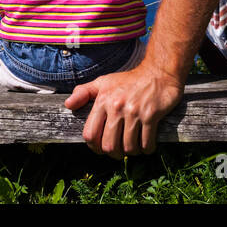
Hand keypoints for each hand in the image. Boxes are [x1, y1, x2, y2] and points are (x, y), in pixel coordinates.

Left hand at [64, 62, 184, 156]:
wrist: (158, 73)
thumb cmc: (129, 80)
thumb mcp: (104, 82)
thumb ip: (84, 92)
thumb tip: (68, 105)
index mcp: (103, 100)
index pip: (90, 134)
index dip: (94, 147)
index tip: (101, 148)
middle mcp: (116, 107)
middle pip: (109, 145)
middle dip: (113, 154)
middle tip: (119, 152)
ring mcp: (134, 112)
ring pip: (128, 147)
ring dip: (132, 152)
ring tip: (133, 148)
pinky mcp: (151, 115)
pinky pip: (146, 143)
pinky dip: (147, 149)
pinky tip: (147, 146)